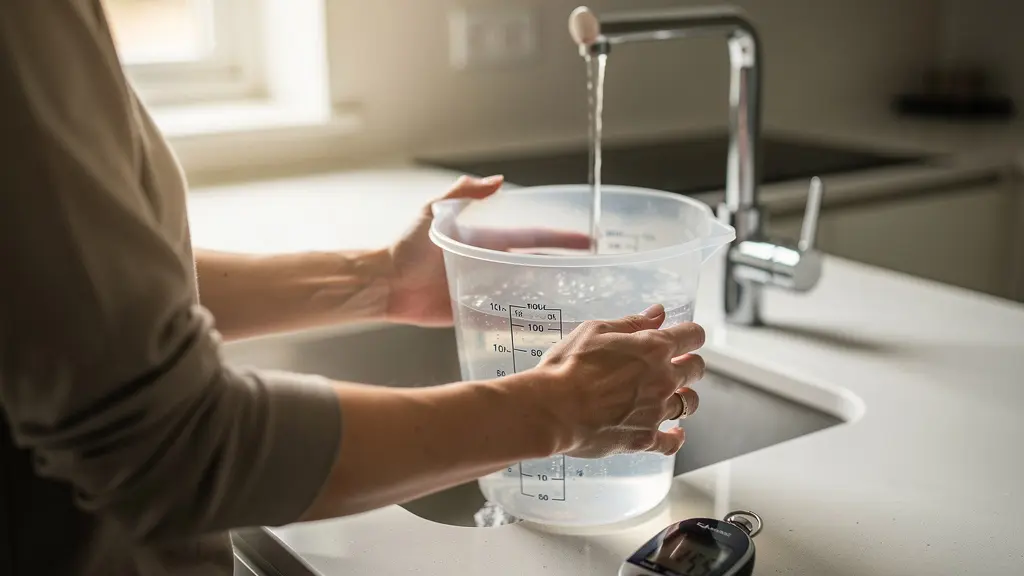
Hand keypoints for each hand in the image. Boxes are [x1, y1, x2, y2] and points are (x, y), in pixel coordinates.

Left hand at [386, 175, 590, 326]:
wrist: (385, 283)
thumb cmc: (407, 246)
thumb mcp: (435, 212)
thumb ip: (464, 193)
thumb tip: (499, 180)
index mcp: (487, 240)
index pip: (532, 238)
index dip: (559, 239)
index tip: (587, 241)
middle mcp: (490, 264)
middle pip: (535, 267)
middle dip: (563, 269)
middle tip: (592, 275)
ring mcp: (484, 289)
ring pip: (524, 293)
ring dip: (548, 296)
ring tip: (577, 302)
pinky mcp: (473, 312)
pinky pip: (504, 318)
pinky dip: (524, 322)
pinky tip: (545, 326)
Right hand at [531, 303, 704, 457]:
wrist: (552, 409)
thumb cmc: (568, 366)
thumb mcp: (595, 331)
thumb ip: (632, 323)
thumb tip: (658, 313)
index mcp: (653, 348)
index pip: (692, 336)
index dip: (691, 335)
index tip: (687, 338)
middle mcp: (663, 379)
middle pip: (696, 369)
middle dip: (689, 364)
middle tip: (676, 365)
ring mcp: (656, 411)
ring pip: (689, 404)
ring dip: (685, 397)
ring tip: (674, 397)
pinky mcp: (644, 438)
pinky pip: (671, 443)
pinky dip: (676, 438)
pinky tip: (675, 434)